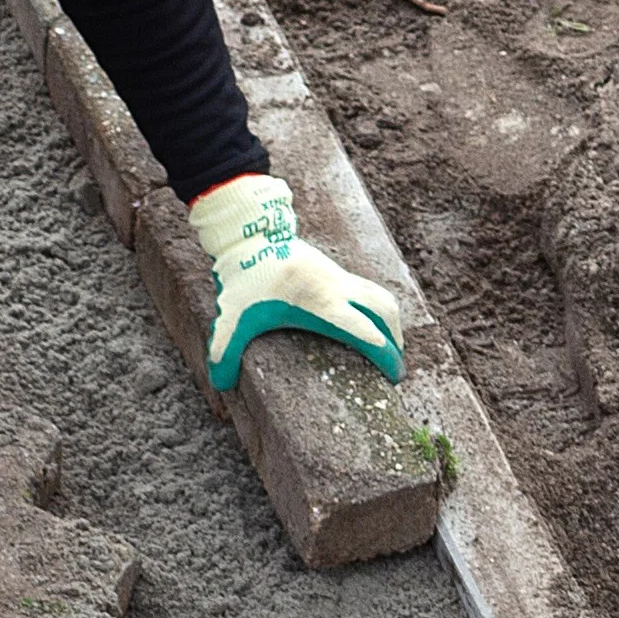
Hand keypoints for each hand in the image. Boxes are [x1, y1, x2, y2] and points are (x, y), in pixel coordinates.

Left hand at [184, 173, 405, 391]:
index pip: (367, 332)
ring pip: (382, 298)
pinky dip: (378, 309)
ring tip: (390, 347)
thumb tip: (222, 383)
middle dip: (396, 341)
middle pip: (386, 313)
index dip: (385, 356)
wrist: (250, 233)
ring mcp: (340, 277)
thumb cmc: (244, 276)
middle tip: (395, 368)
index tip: (393, 376)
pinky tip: (368, 324)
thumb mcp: (231, 316)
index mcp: (322, 304)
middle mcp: (338, 289)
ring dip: (392, 323)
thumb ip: (225, 351)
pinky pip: (369, 290)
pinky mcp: (335, 271)